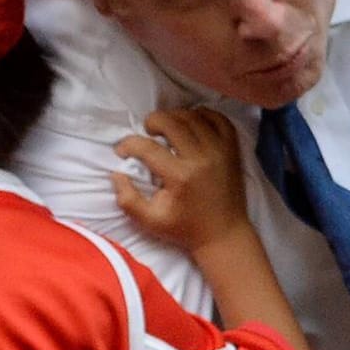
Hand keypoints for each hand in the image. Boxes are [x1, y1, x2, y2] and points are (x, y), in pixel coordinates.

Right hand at [113, 108, 251, 253]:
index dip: (128, 144)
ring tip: (167, 128)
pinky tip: (192, 123)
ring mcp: (220, 151)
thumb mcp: (149, 221)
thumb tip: (116, 174)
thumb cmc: (185, 228)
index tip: (122, 150)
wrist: (223, 235)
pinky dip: (204, 115)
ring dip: (176, 116)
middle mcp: (201, 159)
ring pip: (194, 117)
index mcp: (180, 177)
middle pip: (172, 122)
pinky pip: (219, 119)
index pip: (148, 148)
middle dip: (153, 121)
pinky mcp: (233, 150)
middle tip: (147, 131)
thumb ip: (127, 199)